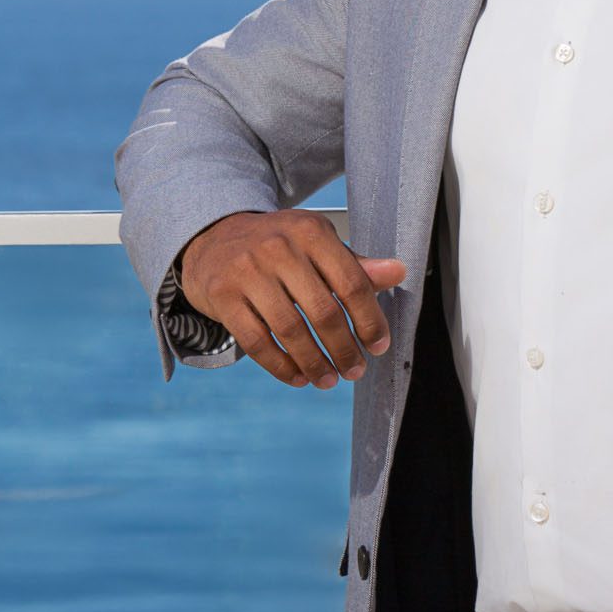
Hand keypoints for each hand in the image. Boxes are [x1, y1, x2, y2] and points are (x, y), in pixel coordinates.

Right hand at [177, 209, 407, 390]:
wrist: (214, 238)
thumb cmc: (278, 245)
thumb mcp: (317, 243)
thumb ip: (355, 264)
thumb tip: (398, 271)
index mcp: (311, 231)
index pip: (351, 283)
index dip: (369, 320)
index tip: (378, 346)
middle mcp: (279, 248)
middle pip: (323, 311)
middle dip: (344, 349)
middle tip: (355, 370)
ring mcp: (247, 271)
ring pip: (290, 330)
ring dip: (315, 363)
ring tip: (328, 380)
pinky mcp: (222, 295)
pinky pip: (256, 341)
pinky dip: (281, 366)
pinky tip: (297, 377)